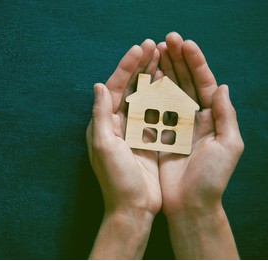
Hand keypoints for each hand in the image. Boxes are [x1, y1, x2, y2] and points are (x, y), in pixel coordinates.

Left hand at [86, 39, 162, 258]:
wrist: (133, 207)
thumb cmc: (117, 180)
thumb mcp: (104, 146)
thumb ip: (100, 115)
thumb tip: (97, 85)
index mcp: (103, 124)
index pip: (113, 88)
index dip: (125, 67)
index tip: (139, 49)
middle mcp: (115, 124)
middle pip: (127, 88)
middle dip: (139, 67)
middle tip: (153, 46)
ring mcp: (131, 131)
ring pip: (141, 97)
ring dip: (150, 78)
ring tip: (162, 58)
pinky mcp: (146, 140)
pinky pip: (154, 113)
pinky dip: (160, 98)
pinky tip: (170, 84)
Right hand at [157, 32, 243, 258]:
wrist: (189, 205)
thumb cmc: (211, 179)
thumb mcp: (229, 146)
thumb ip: (226, 116)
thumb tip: (222, 86)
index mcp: (212, 118)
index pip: (205, 83)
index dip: (195, 62)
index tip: (184, 44)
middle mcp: (194, 118)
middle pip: (186, 83)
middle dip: (177, 61)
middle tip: (166, 40)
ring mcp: (175, 126)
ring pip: (168, 93)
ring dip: (162, 72)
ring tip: (154, 52)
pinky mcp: (159, 135)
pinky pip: (153, 110)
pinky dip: (149, 94)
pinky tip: (144, 80)